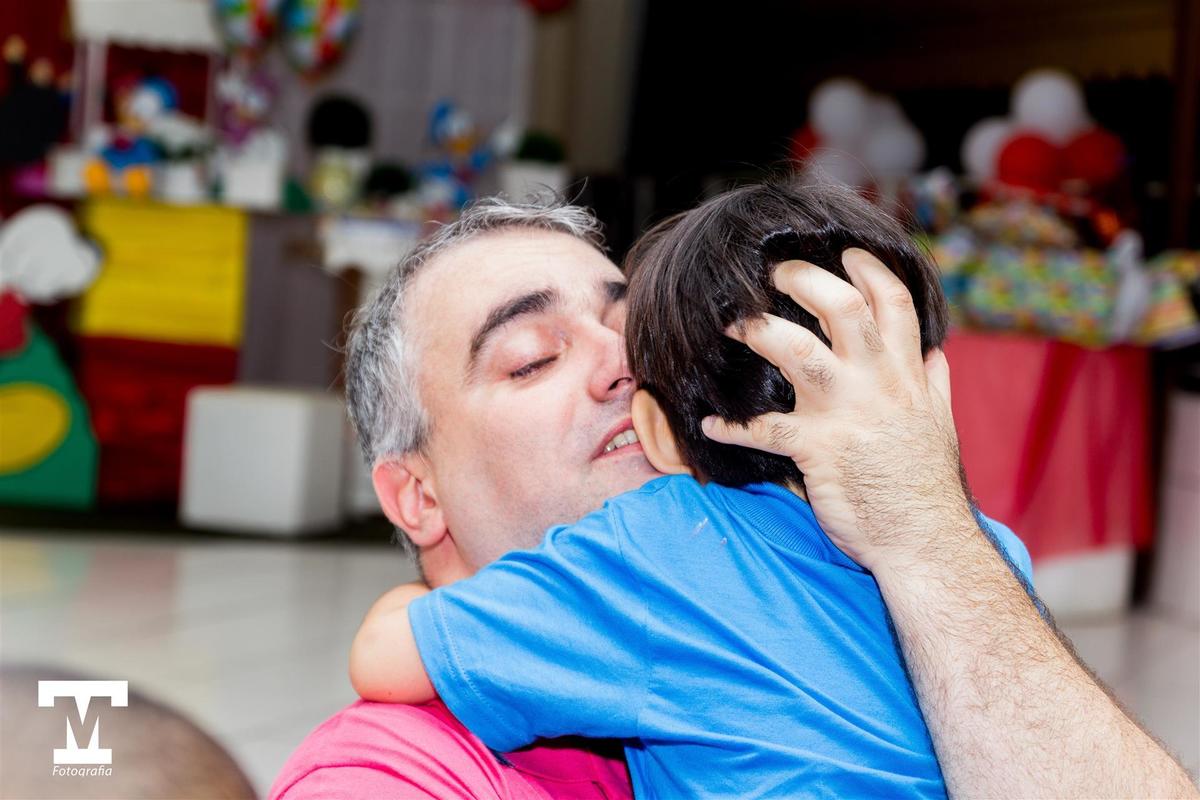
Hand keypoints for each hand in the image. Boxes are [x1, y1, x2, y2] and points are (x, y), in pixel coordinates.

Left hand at [701, 248, 973, 570]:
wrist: (924, 541)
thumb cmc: (926, 486)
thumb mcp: (940, 425)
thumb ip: (934, 383)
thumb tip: (935, 353)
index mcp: (906, 374)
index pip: (892, 303)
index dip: (868, 270)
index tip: (846, 252)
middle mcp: (877, 383)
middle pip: (841, 307)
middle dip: (803, 279)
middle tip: (773, 272)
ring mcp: (845, 412)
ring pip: (797, 350)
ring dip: (758, 331)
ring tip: (732, 325)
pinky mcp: (816, 449)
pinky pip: (763, 429)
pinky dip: (730, 426)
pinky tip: (709, 424)